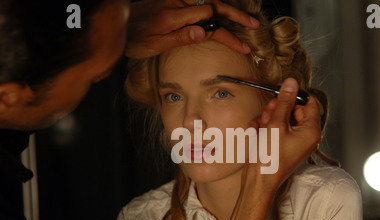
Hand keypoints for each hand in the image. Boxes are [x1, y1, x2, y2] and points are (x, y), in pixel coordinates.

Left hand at [125, 0, 259, 58]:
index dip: (228, 33)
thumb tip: (204, 34)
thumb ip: (180, 37)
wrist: (116, 21)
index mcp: (174, 16)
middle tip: (254, 25)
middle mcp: (177, 3)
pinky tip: (222, 11)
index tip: (242, 46)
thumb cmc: (133, 38)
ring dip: (227, 9)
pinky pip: (198, 1)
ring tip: (244, 19)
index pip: (210, 20)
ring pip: (208, 0)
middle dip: (236, 16)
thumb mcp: (153, 44)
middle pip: (214, 5)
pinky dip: (214, 4)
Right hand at [248, 78, 321, 191]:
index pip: (310, 103)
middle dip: (277, 108)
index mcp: (311, 131)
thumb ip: (284, 102)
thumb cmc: (270, 158)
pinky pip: (274, 129)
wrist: (258, 181)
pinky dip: (264, 128)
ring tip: (259, 124)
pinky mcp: (281, 146)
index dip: (295, 96)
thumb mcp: (276, 124)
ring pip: (281, 119)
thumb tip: (291, 84)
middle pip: (294, 111)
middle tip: (268, 110)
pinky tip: (255, 132)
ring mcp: (293, 142)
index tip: (282, 93)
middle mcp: (305, 137)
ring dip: (268, 118)